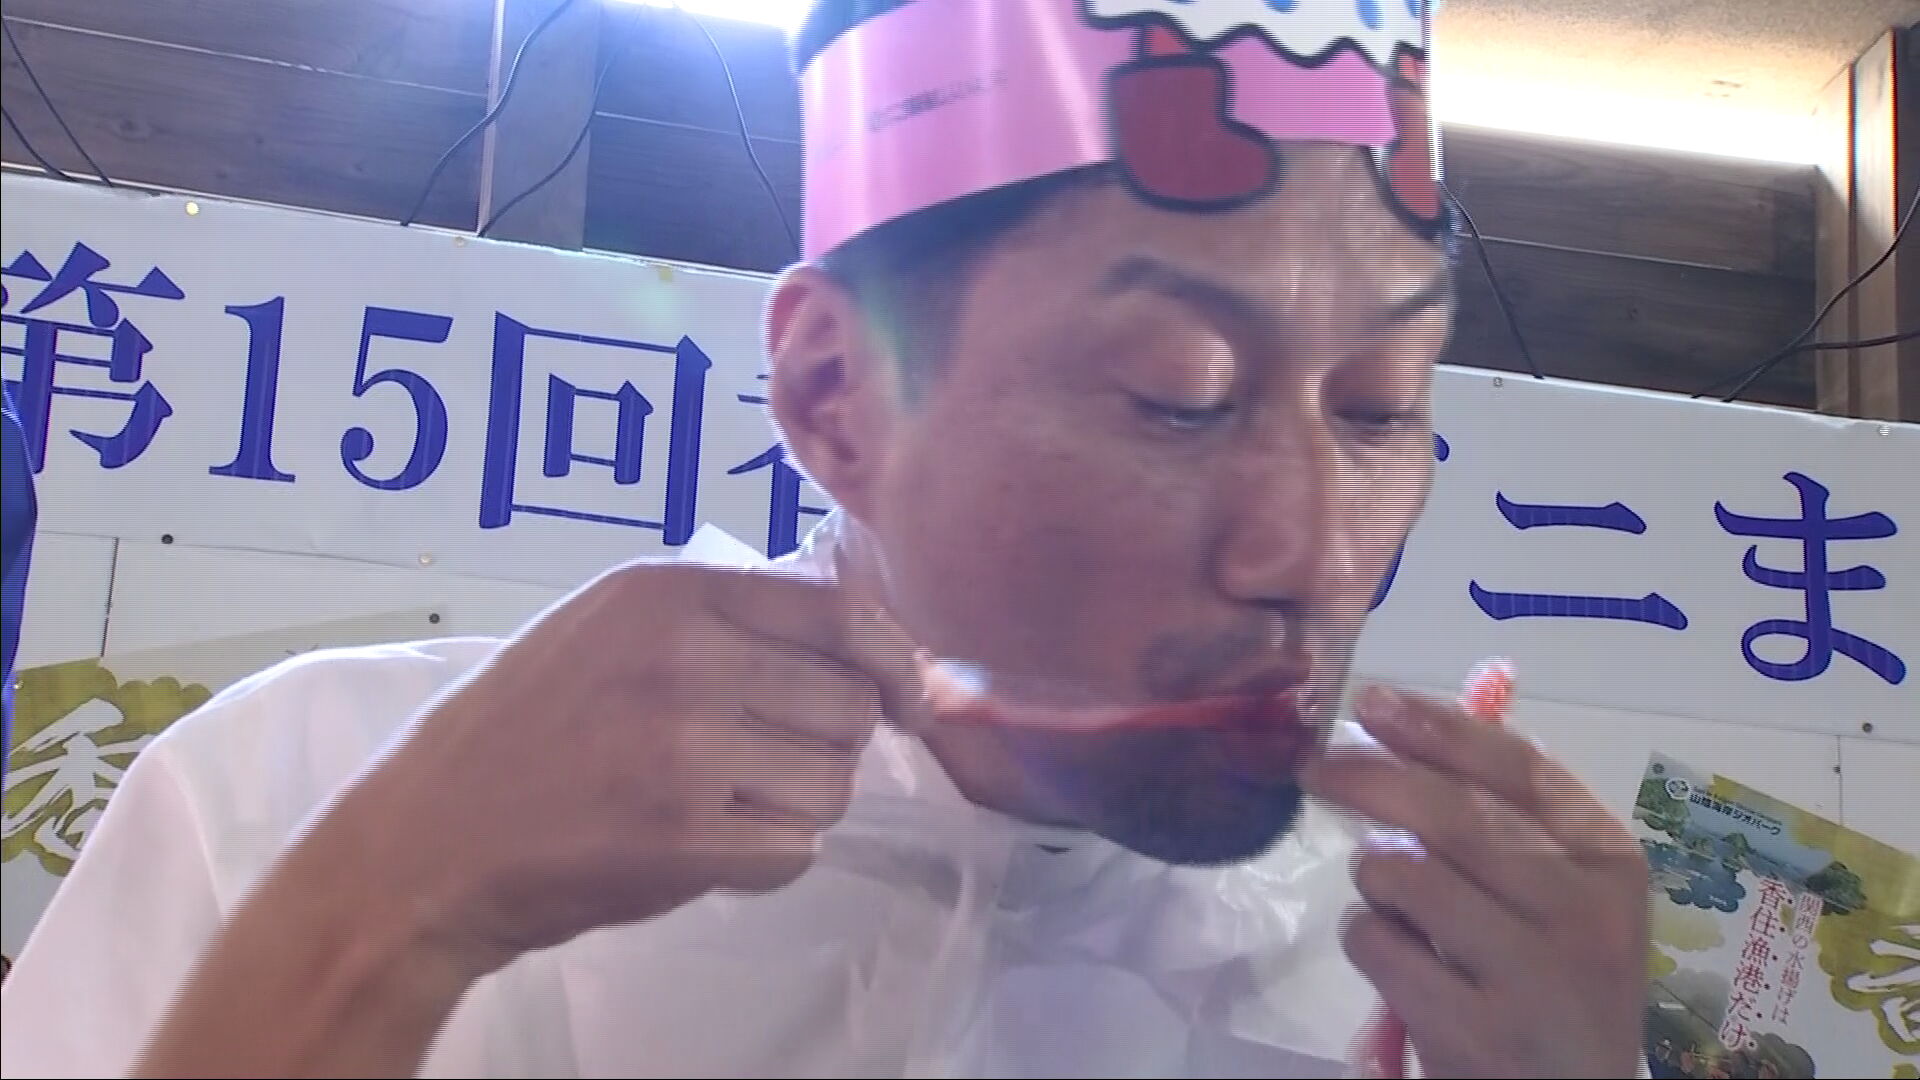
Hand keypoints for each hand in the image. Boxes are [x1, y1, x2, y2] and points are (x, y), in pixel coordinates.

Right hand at [335, 560, 925, 975]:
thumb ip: (725, 617)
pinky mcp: (687, 835)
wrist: (425, 841)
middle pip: (850, 706)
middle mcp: (686, 654)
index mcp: (670, 589)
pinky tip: (697, 847)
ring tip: (713, 805)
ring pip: (832, 784)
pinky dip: (765, 860)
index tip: (908, 701)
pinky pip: (796, 850)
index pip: (841, 613)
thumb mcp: (611, 627)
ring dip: (794, 806)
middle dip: (825, 745)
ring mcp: (687, 746)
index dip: (894, 664)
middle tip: (757, 765)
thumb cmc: (526, 730)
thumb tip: (868, 641)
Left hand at [1300, 685, 1649, 1078]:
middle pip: (1451, 813)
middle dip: (1369, 779)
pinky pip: (1376, 943)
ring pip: (1402, 875)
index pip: (1518, 769)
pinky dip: (1366, 940)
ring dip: (1374, 878)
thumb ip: (1506, 823)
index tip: (1371, 701)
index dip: (1437, 727)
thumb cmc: (1550, 982)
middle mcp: (1581, 913)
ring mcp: (1532, 975)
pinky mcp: (1475, 1029)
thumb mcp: (1560, 899)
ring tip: (1395, 903)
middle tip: (1315, 768)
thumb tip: (1402, 725)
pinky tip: (1398, 961)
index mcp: (1609, 863)